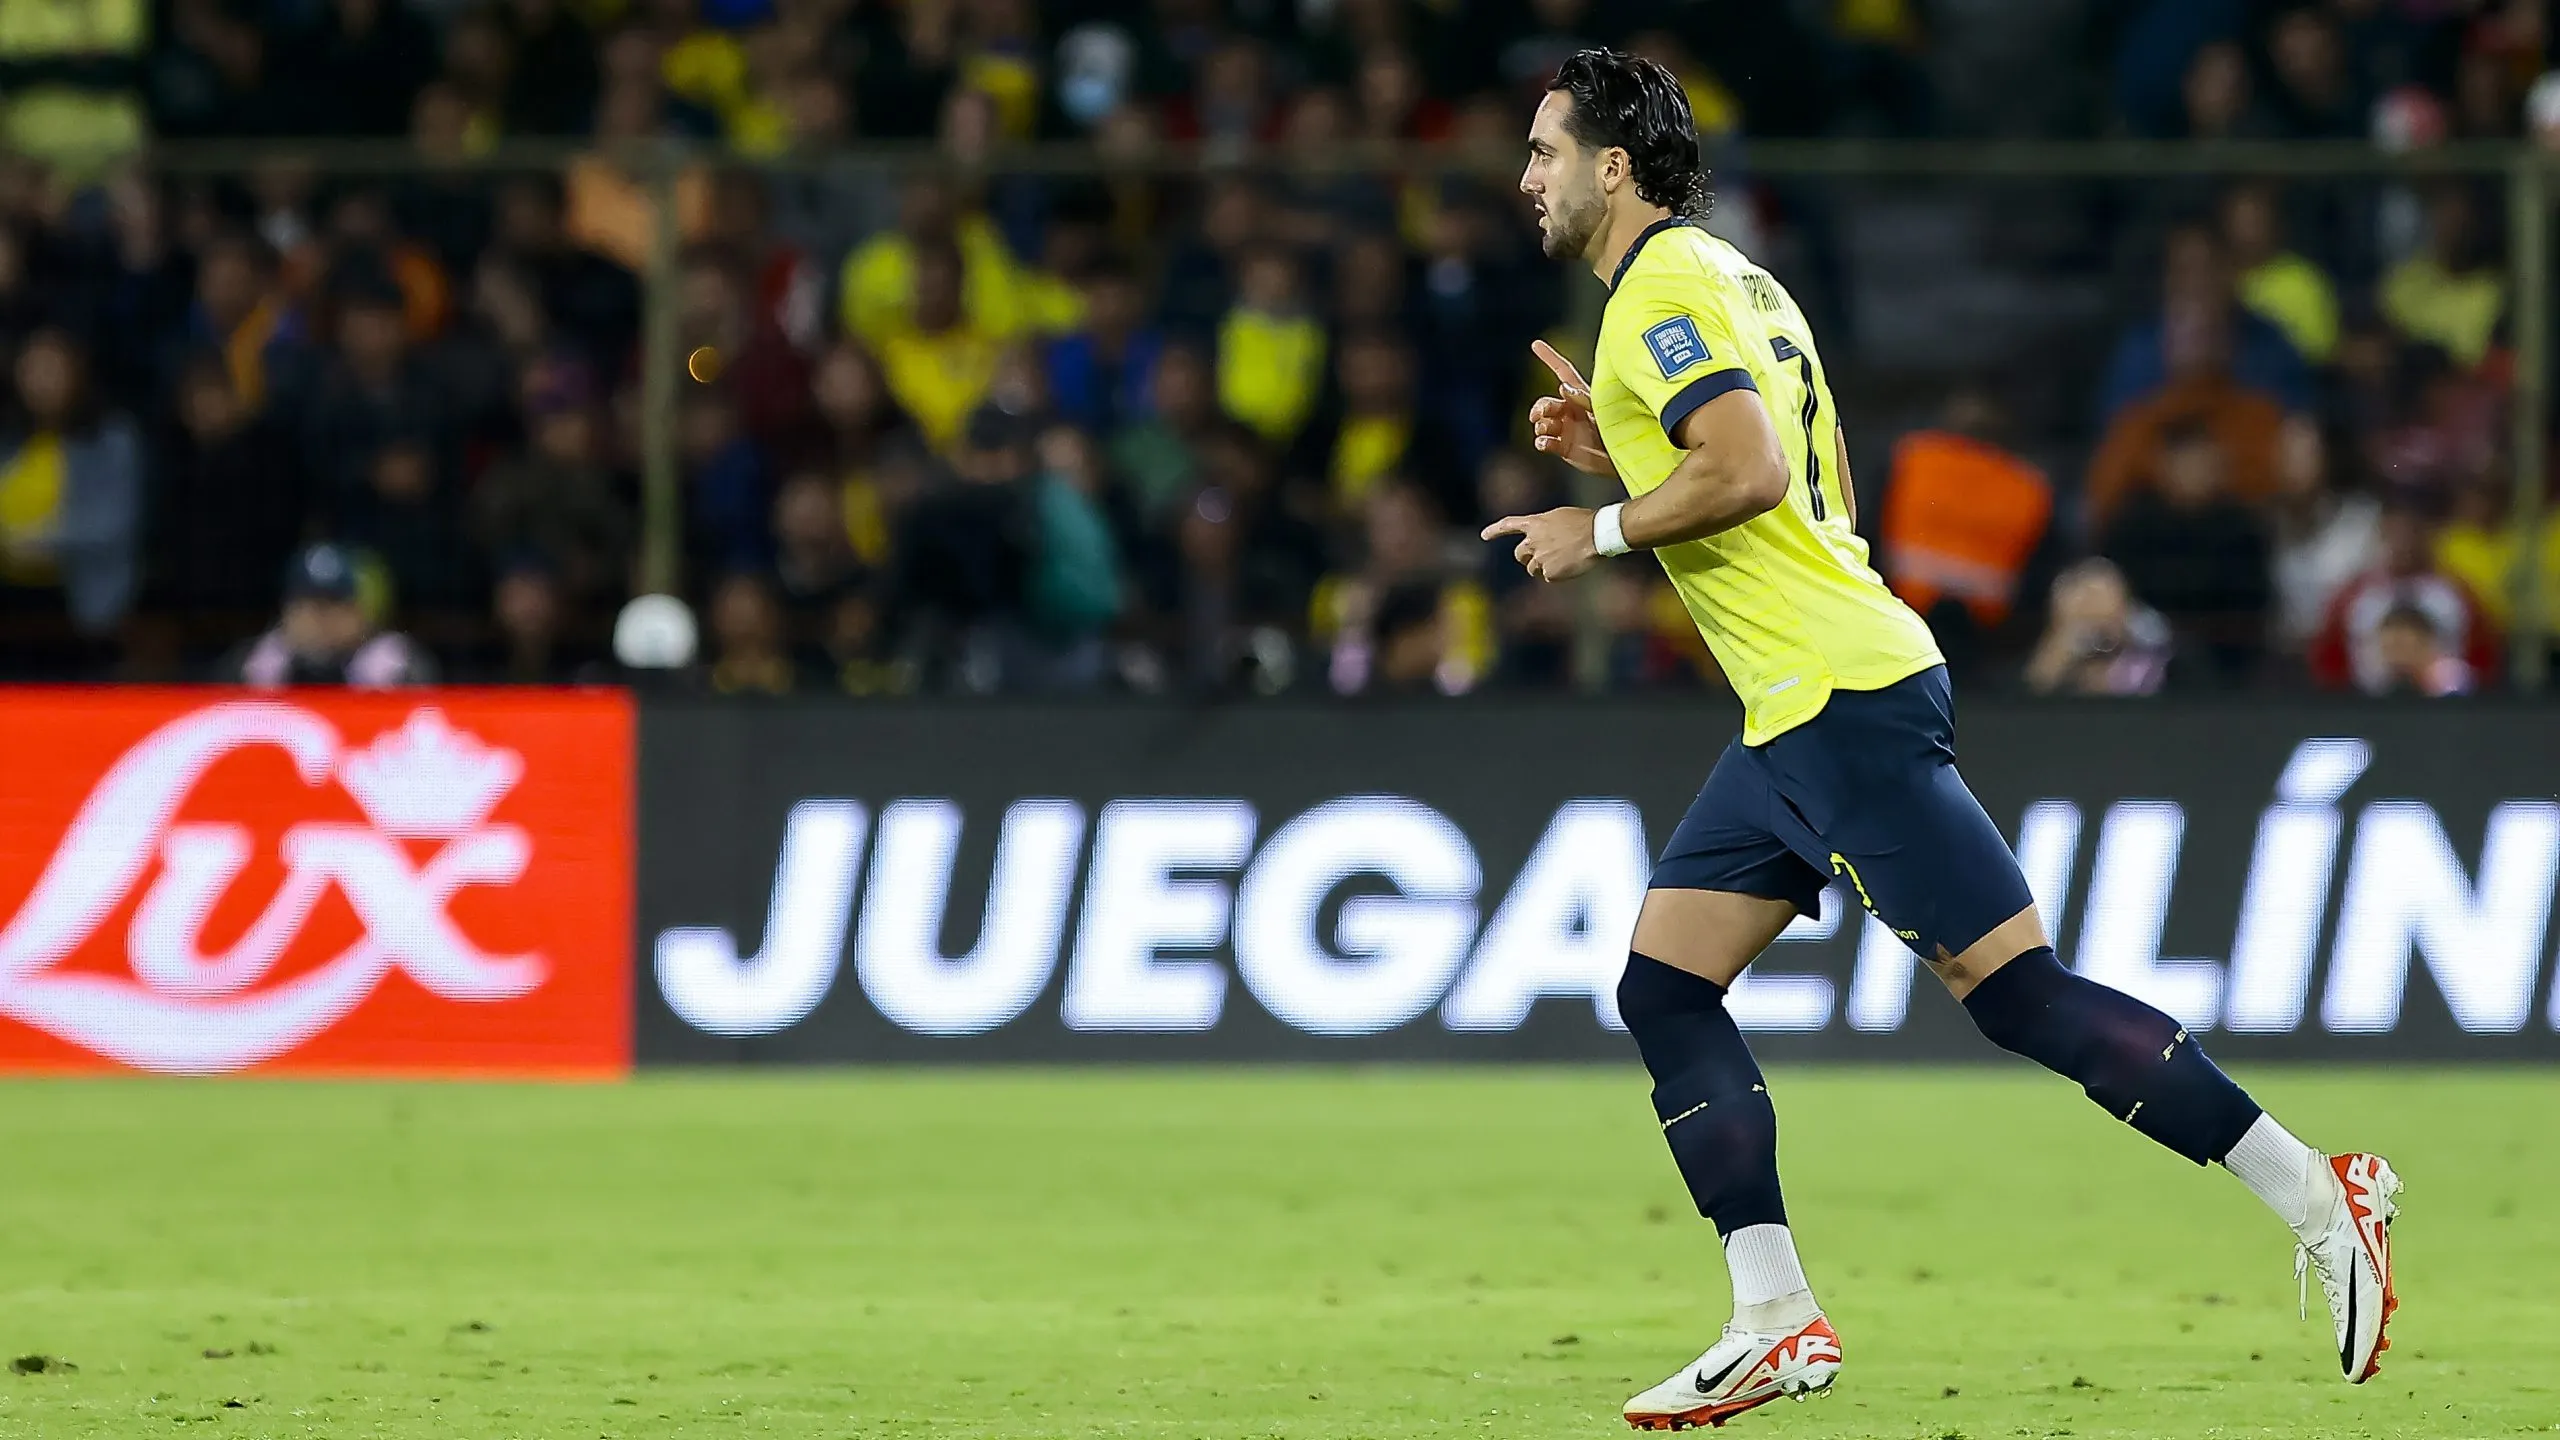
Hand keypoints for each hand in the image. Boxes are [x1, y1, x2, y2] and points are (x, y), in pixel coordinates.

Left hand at [1481, 506, 1601, 583]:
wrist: (1596, 535)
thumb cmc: (1584, 522)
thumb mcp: (1559, 517)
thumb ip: (1544, 528)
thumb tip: (1542, 539)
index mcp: (1535, 523)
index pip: (1509, 525)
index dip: (1495, 530)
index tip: (1483, 536)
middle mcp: (1532, 541)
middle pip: (1519, 554)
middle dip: (1527, 558)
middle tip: (1541, 558)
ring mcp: (1539, 557)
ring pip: (1532, 569)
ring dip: (1542, 567)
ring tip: (1563, 560)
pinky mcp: (1548, 572)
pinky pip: (1548, 576)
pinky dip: (1557, 574)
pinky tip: (1570, 565)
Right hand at [1528, 340, 1614, 476]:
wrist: (1623, 456)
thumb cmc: (1621, 428)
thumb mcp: (1605, 409)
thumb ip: (1585, 399)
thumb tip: (1564, 388)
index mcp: (1580, 396)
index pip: (1562, 372)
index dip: (1550, 357)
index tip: (1536, 344)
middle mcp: (1569, 410)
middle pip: (1546, 403)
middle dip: (1539, 407)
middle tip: (1539, 415)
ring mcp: (1565, 428)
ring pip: (1542, 422)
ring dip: (1541, 425)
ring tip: (1546, 430)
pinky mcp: (1563, 446)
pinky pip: (1545, 441)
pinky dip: (1541, 442)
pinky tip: (1544, 443)